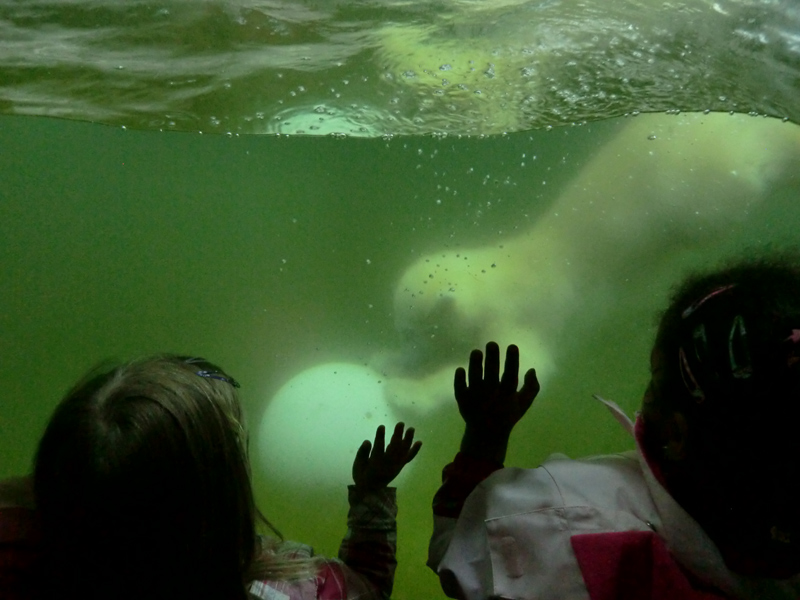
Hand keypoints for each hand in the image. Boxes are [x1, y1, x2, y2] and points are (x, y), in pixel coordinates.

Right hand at [352, 423, 421, 490]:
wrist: (372, 492)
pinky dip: (414, 451)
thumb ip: (362, 453)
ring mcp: (396, 466)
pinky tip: (419, 442)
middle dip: (398, 435)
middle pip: (394, 449)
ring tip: (411, 428)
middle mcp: (387, 465)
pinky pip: (408, 458)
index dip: (380, 438)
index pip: (378, 449)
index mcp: (375, 465)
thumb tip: (367, 441)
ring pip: (403, 452)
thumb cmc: (362, 476)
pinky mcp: (400, 467)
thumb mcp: (357, 466)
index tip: (382, 426)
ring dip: (408, 440)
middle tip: (400, 423)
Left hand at [455, 342, 538, 461]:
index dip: (512, 360)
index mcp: (507, 395)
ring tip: (476, 352)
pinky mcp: (463, 400)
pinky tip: (460, 369)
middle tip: (491, 343)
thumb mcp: (523, 404)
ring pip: (474, 378)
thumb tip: (532, 369)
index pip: (511, 375)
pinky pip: (460, 388)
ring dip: (475, 364)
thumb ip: (532, 387)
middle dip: (492, 358)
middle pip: (491, 373)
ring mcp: (476, 397)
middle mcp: (491, 395)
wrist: (487, 434)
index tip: (512, 346)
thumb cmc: (507, 415)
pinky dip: (459, 380)